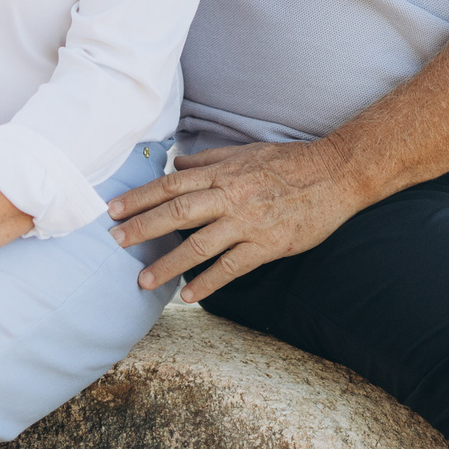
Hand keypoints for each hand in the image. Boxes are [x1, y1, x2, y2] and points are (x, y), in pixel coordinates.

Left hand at [107, 138, 365, 302]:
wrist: (336, 174)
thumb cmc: (290, 162)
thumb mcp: (245, 153)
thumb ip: (209, 159)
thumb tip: (177, 163)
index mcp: (223, 173)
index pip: (172, 185)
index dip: (140, 197)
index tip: (113, 209)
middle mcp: (230, 195)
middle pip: (177, 212)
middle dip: (142, 228)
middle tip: (114, 242)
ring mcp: (248, 222)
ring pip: (200, 245)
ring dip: (168, 264)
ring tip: (144, 281)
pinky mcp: (267, 244)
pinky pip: (232, 266)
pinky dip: (209, 282)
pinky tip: (189, 295)